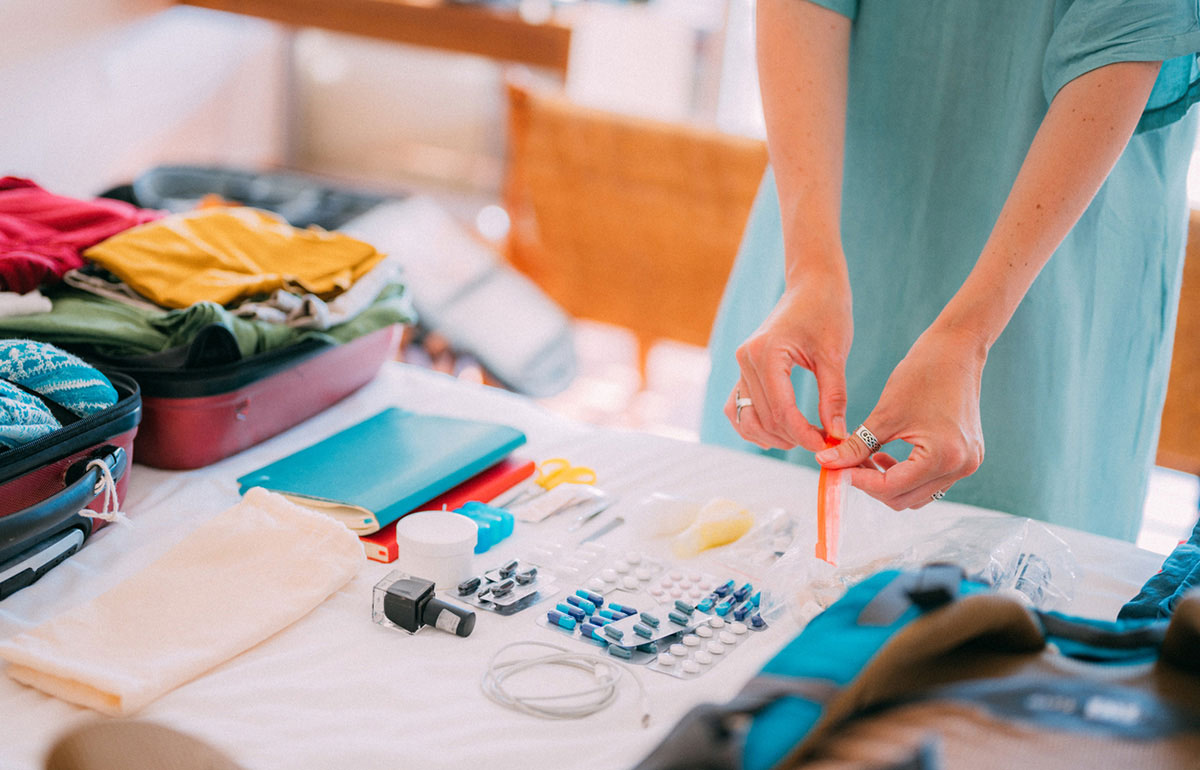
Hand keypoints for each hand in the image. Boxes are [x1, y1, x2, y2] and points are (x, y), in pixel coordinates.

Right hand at [725, 268, 852, 451]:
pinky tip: (781, 432)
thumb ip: (834, 397)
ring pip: (745, 418)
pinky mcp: (744, 369)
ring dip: (772, 435)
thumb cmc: (827, 311)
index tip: (828, 444)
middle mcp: (746, 360)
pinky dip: (755, 424)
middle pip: (764, 418)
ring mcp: (741, 365)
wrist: (812, 284)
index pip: (782, 411)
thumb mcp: (835, 355)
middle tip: (824, 440)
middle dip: (794, 437)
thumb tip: (837, 435)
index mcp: (767, 353)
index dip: (805, 435)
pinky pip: (738, 407)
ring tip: (803, 437)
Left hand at [815, 326, 986, 508]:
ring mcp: (967, 464)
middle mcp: (961, 466)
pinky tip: (885, 455)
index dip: (859, 481)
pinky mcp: (966, 457)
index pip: (891, 487)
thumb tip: (826, 462)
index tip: (836, 469)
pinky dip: (905, 476)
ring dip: (888, 483)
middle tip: (846, 464)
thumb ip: (855, 445)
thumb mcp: (884, 414)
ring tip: (865, 459)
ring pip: (917, 495)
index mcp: (943, 456)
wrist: (957, 350)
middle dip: (871, 485)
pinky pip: (930, 481)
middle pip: (904, 499)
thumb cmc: (922, 374)